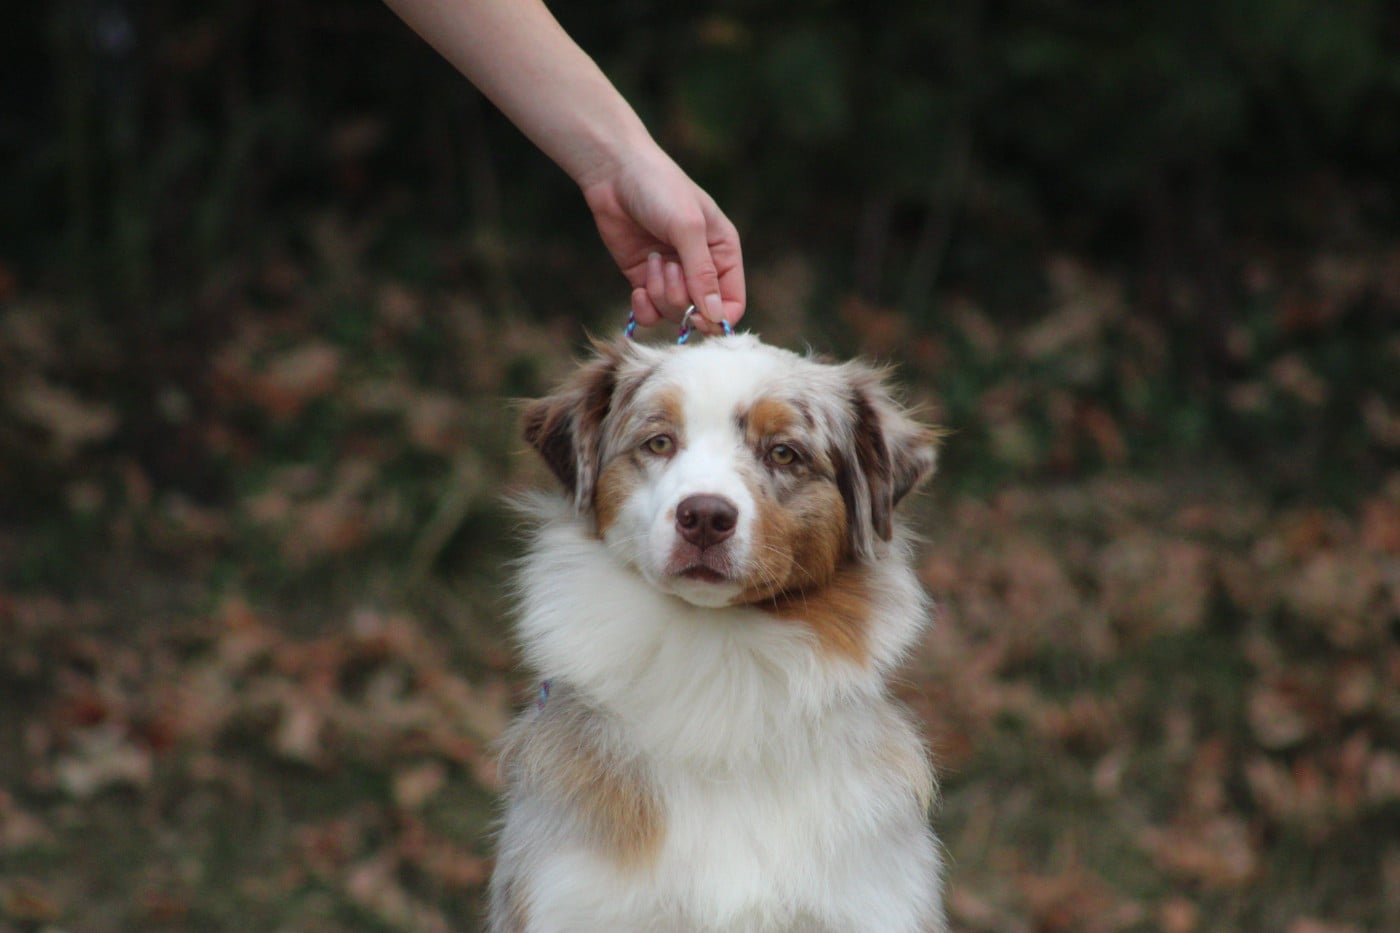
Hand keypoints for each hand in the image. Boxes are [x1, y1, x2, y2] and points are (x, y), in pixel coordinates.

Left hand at [581, 147, 744, 333]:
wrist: (615, 173)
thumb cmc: (660, 189)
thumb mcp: (688, 228)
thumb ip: (702, 274)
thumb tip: (715, 316)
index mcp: (723, 253)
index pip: (732, 303)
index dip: (716, 317)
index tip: (695, 315)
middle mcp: (700, 269)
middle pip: (699, 313)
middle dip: (679, 297)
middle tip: (668, 265)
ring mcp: (672, 276)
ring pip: (672, 314)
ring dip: (659, 294)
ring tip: (653, 261)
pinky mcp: (645, 279)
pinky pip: (649, 313)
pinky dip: (643, 307)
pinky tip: (636, 289)